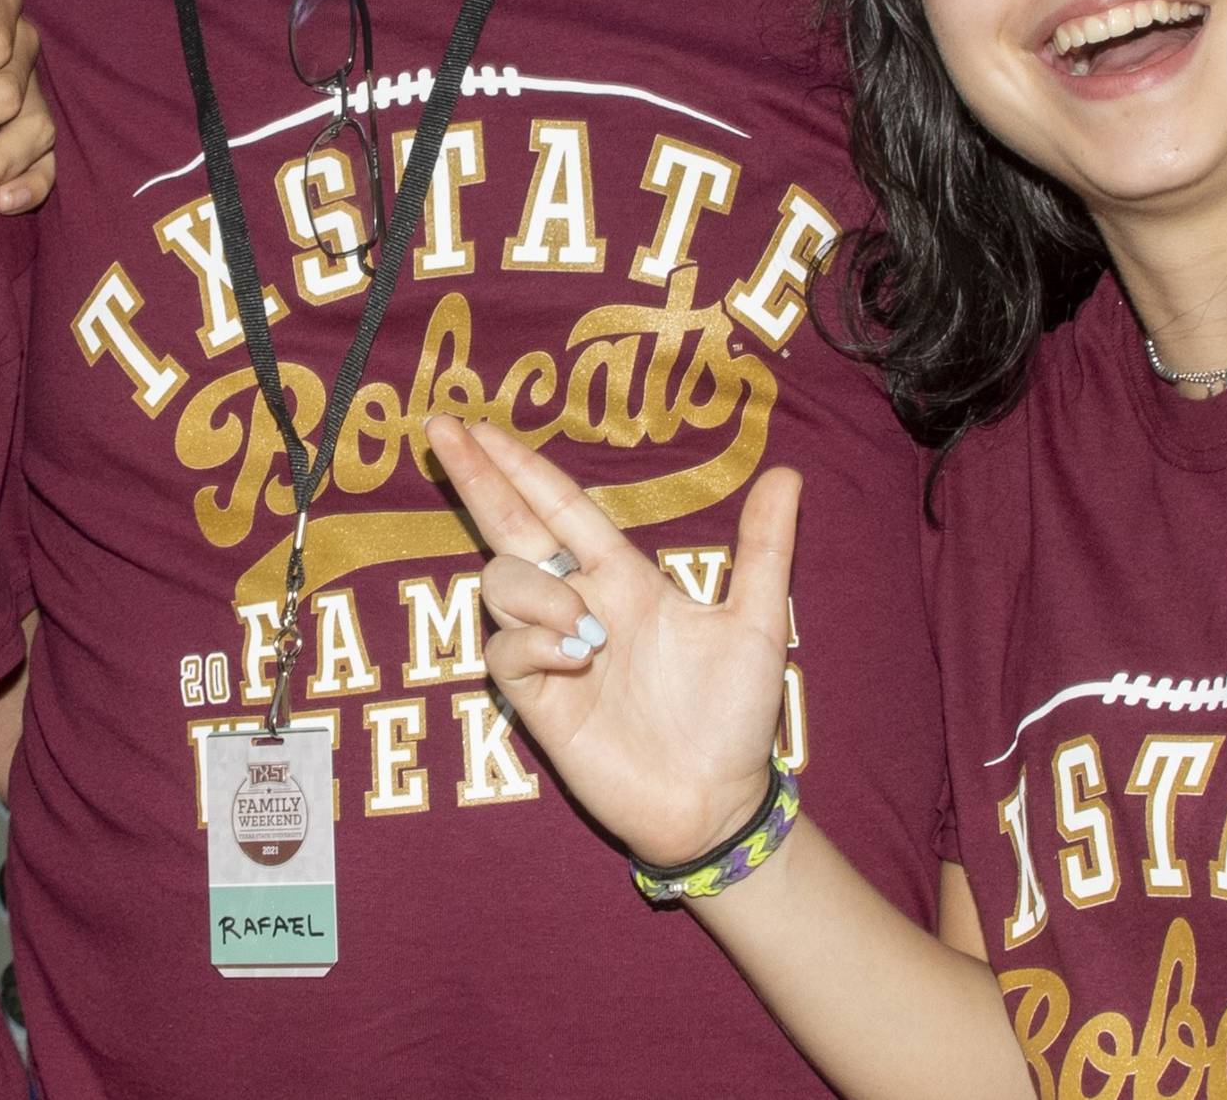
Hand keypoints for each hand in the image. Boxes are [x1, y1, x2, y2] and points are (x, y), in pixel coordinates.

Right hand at [428, 416, 799, 865]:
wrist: (716, 801)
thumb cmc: (732, 718)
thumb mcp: (754, 625)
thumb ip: (765, 550)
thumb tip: (786, 474)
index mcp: (624, 578)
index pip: (561, 506)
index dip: (520, 465)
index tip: (478, 425)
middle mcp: (579, 604)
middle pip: (510, 526)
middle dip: (475, 478)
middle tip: (440, 427)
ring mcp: (552, 651)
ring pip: (502, 584)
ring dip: (534, 589)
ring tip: (585, 628)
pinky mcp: (537, 701)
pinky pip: (505, 652)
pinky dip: (534, 642)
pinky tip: (576, 657)